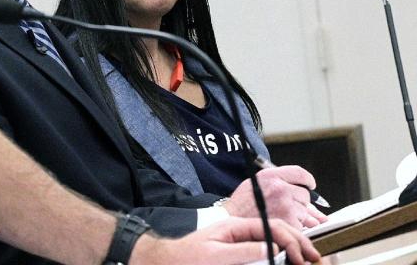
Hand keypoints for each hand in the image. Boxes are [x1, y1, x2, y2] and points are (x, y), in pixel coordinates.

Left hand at [133, 217, 320, 264]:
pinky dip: (281, 257)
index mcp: (237, 227)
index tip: (303, 257)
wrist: (170, 262)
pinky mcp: (242, 256)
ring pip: (275, 243)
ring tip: (310, 262)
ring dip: (294, 251)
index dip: (291, 240)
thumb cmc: (187, 258)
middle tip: (317, 260)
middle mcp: (242, 233)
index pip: (272, 227)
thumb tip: (273, 247)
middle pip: (278, 233)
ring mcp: (243, 244)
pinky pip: (266, 253)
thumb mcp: (215, 255)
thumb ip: (243, 250)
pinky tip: (290, 262)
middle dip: (300, 244)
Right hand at [222, 165, 327, 228]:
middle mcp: (280, 188)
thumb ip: (281, 185)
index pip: (300, 173)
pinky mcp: (289, 221)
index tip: (310, 185)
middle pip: (305, 194)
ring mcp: (286, 205)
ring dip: (297, 216)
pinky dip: (294, 227)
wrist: (231, 221)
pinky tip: (280, 224)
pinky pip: (302, 225)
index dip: (308, 180)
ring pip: (305, 211)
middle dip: (299, 202)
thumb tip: (306, 194)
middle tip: (285, 207)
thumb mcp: (257, 185)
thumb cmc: (242, 205)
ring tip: (278, 216)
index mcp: (271, 176)